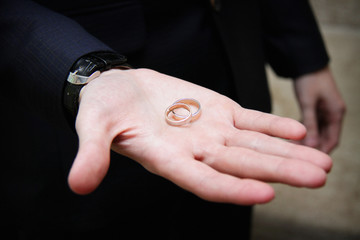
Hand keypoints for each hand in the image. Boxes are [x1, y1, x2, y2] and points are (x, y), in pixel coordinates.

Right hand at [68, 69, 331, 204]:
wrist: (119, 88)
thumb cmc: (103, 109)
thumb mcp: (92, 127)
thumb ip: (91, 154)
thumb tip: (78, 185)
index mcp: (166, 159)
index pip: (203, 181)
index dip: (232, 189)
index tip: (266, 193)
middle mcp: (195, 150)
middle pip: (241, 165)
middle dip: (280, 172)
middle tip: (318, 178)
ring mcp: (210, 130)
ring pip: (253, 145)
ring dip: (287, 154)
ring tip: (322, 164)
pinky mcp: (217, 110)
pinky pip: (249, 120)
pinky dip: (273, 126)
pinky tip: (298, 132)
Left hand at [294, 66, 345, 152]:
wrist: (306, 62)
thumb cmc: (309, 80)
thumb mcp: (308, 102)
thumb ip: (310, 123)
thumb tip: (311, 146)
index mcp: (336, 113)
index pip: (332, 140)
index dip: (321, 152)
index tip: (308, 162)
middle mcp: (333, 114)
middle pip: (325, 138)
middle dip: (313, 148)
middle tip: (296, 157)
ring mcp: (325, 111)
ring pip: (318, 132)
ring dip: (307, 140)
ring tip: (292, 149)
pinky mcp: (317, 108)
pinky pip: (312, 124)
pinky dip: (305, 131)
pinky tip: (293, 137)